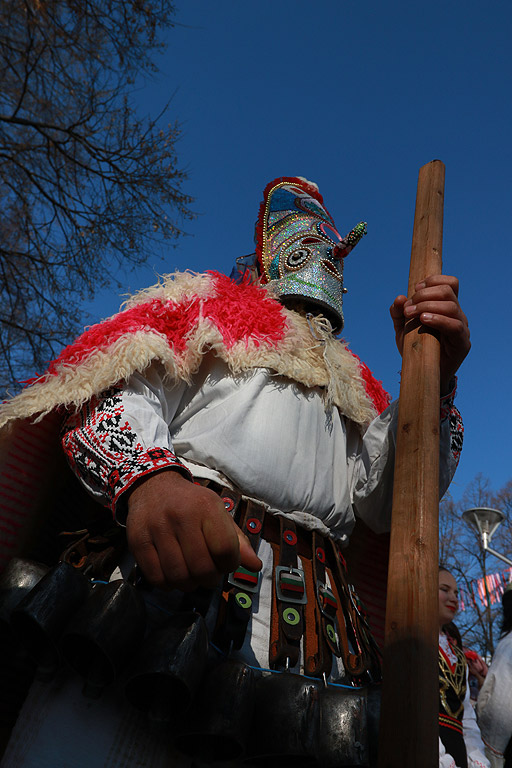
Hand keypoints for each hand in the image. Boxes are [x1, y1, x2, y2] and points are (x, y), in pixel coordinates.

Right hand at [126, 470, 261, 590]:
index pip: (225, 550)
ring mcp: (157, 529)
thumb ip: (237, 541)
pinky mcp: (138, 541)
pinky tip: (173, 574)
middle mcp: (181, 516)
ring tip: (192, 575)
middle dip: (210, 579)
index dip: (229, 565)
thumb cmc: (191, 504)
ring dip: (189, 584)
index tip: (225, 563)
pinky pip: (156, 578)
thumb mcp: (218, 513)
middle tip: (209, 574)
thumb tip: (255, 566)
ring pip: (179, 577)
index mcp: (207, 507)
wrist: (153, 486)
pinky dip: (168, 584)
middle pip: (202, 568)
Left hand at [389, 274, 470, 393]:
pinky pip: (455, 326)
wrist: (422, 375)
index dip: (433, 281)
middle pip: (448, 291)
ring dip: (427, 306)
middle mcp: (457, 315)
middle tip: (408, 308)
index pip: (450, 284)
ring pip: (451, 306)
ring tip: (411, 314)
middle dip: (424, 294)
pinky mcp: (462, 343)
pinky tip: (424, 320)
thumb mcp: (402, 330)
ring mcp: (462, 328)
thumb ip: (398, 314)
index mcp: (446, 307)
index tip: (414, 289)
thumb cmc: (416, 349)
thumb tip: (399, 298)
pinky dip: (438, 319)